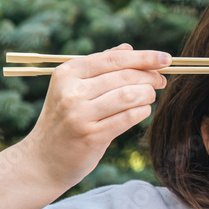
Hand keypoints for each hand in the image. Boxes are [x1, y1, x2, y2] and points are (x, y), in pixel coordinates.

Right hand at [23, 43, 169, 190]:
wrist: (43, 160)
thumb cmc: (64, 121)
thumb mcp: (73, 88)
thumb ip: (99, 67)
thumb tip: (129, 48)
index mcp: (67, 73)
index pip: (113, 59)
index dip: (143, 57)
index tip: (165, 58)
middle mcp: (72, 91)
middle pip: (123, 76)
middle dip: (149, 76)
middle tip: (161, 81)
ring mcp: (80, 114)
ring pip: (128, 96)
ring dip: (147, 94)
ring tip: (151, 96)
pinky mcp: (91, 135)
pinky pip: (127, 118)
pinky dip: (142, 111)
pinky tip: (143, 110)